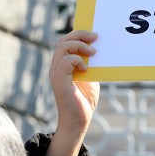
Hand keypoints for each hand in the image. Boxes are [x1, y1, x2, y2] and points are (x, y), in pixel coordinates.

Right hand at [46, 30, 99, 155]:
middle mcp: (56, 67)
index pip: (65, 42)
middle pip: (62, 41)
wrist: (79, 121)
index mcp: (63, 65)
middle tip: (95, 37)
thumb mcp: (91, 78)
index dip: (78, 34)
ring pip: (62, 47)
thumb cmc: (84, 101)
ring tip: (93, 53)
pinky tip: (86, 69)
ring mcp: (56, 73)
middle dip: (79, 35)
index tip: (94, 35)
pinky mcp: (59, 80)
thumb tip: (98, 50)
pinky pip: (65, 61)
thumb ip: (91, 65)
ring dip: (79, 46)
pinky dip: (77, 60)